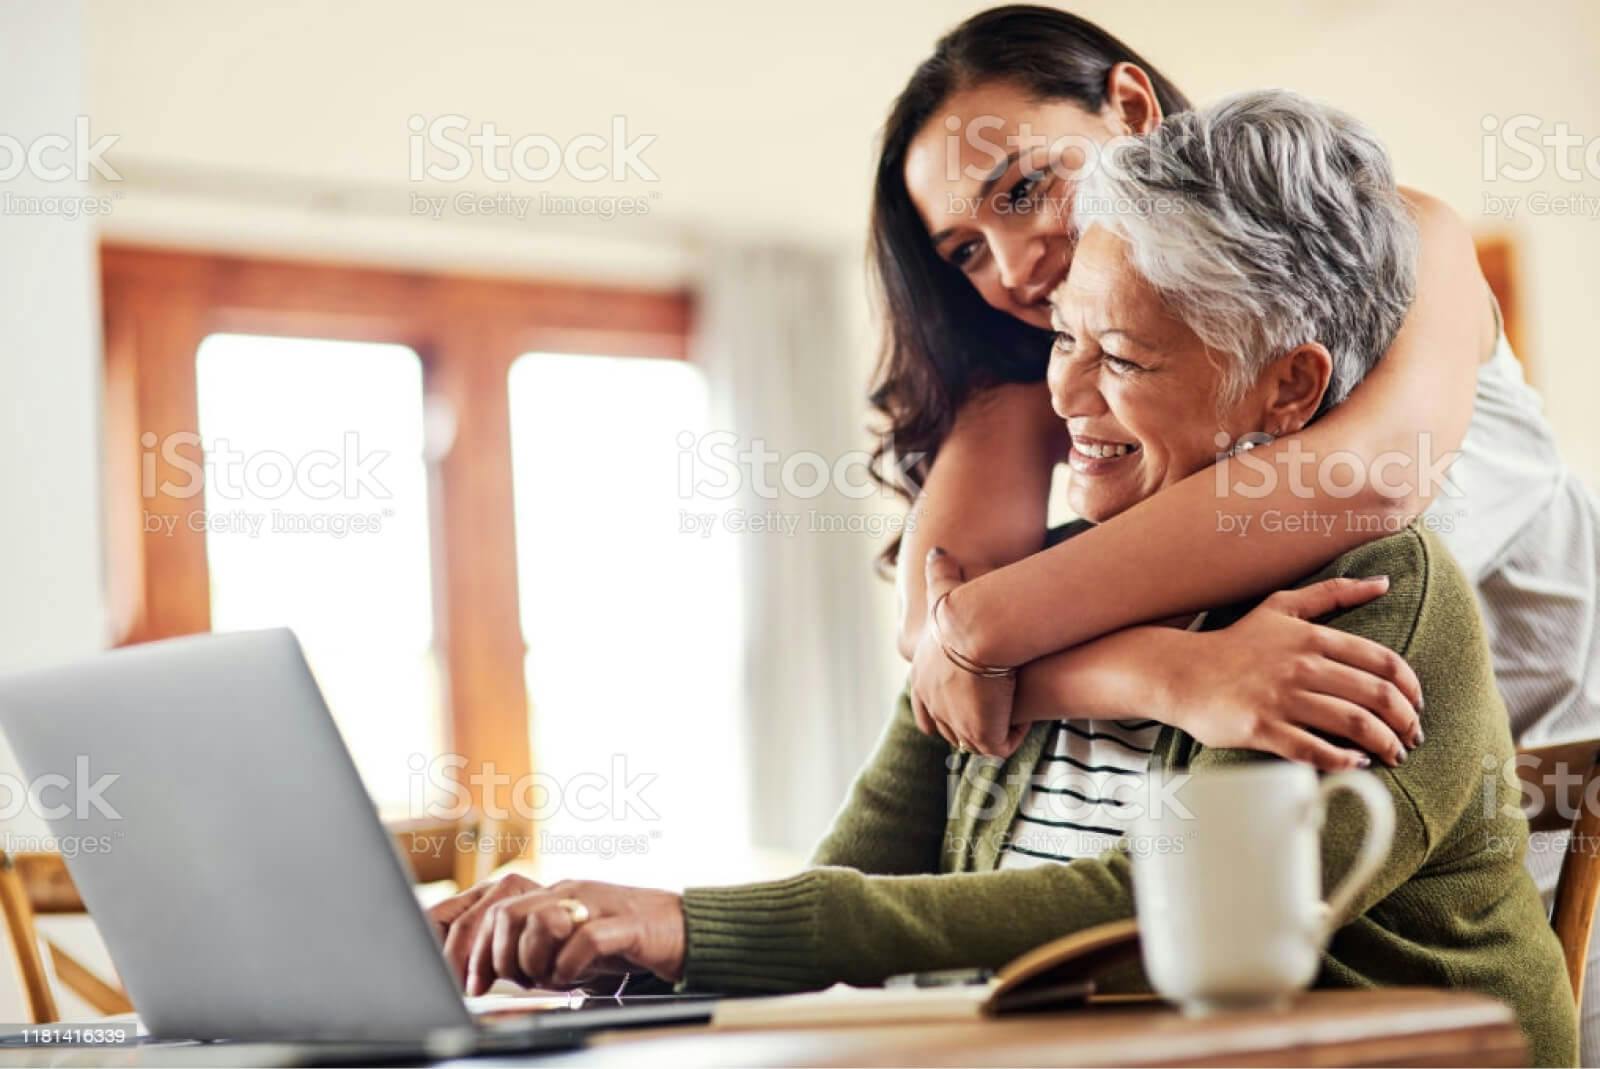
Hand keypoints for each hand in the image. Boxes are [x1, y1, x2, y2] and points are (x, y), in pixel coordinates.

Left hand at [428, 874, 685, 994]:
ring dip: (536, 961)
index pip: (494, 910)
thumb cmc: (623, 940)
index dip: (473, 949)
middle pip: (507, 914)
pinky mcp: (625, 925)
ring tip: (550, 979)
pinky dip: (571, 967)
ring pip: (541, 923)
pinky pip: (585, 941)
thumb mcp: (569, 943)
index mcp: (552, 895)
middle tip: (513, 984)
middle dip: (499, 958)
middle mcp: (570, 893)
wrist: (684, 929)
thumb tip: (489, 972)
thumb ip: (534, 949)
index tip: (472, 983)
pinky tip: (576, 978)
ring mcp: (597, 905)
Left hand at [909, 547, 1027, 757]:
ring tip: (1014, 714)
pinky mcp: (982, 734)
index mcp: (922, 680)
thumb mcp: (944, 591)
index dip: (944, 709)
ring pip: (974, 741)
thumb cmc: (962, 610)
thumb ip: (939, 573)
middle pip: (949, 730)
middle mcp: (933, 706)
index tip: (968, 701)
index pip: (925, 710)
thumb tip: (937, 551)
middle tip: (995, 711)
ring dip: (993, 729)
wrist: (977, 629)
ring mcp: (956, 724)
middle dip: (970, 724)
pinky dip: (1013, 735)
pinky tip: (1026, 717)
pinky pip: (999, 745)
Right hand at [1165, 576, 1423, 769]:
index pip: (1382, 662)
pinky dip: (1343, 761)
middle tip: (1411, 738)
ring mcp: (1281, 698)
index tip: (1416, 706)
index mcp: (1312, 637)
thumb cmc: (1235, 643)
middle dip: (1405, 722)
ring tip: (1393, 755)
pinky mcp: (1262, 728)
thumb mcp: (1282, 607)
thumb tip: (1384, 582)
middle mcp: (1301, 666)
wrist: (1181, 673)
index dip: (1410, 688)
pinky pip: (1315, 749)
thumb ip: (1334, 593)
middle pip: (1375, 696)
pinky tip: (1355, 764)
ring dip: (1384, 745)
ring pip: (1353, 724)